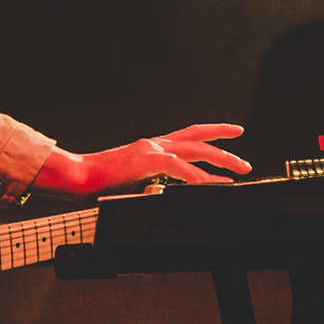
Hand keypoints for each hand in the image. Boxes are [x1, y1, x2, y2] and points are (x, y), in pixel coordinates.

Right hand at [30, 123, 249, 197]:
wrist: (77, 176)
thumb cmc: (98, 181)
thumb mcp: (131, 179)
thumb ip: (150, 180)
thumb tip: (163, 190)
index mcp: (151, 146)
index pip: (188, 135)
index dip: (212, 133)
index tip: (231, 136)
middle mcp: (154, 143)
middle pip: (198, 139)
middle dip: (225, 148)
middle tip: (245, 161)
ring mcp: (151, 149)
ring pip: (196, 150)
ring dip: (220, 160)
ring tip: (238, 170)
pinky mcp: (147, 161)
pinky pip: (179, 168)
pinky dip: (196, 176)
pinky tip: (209, 183)